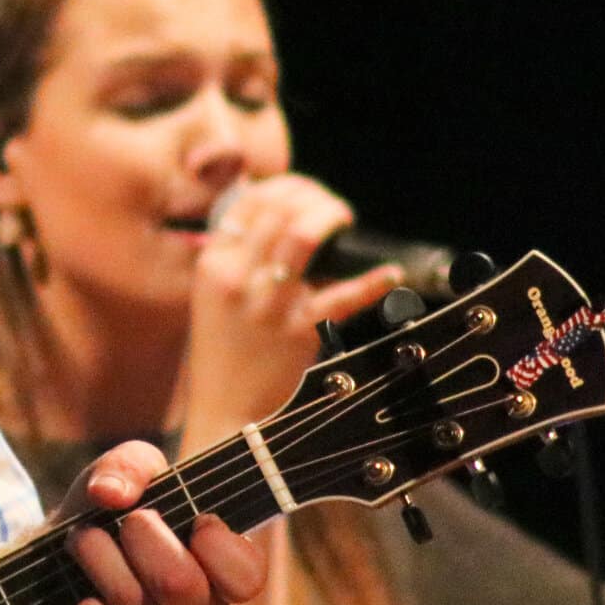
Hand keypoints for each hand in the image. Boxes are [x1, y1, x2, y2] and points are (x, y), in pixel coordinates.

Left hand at [52, 439, 268, 604]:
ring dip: (102, 560)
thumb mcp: (126, 472)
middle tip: (127, 520)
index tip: (198, 520)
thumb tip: (111, 493)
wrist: (58, 553)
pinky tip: (81, 599)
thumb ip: (130, 465)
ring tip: (82, 538)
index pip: (247, 576)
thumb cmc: (113, 511)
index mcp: (216, 563)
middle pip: (183, 587)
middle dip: (143, 539)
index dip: (222, 549)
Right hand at [179, 173, 402, 445]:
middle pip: (278, 209)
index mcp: (213, 265)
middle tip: (335, 210)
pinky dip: (372, 281)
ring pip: (301, 235)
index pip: (250, 201)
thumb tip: (282, 217)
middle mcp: (236, 278)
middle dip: (315, 198)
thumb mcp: (216, 297)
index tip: (308, 193)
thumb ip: (241, 257)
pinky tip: (391, 274)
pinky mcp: (299, 331)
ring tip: (348, 222)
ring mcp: (268, 304)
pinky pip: (343, 297)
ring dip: (331, 216)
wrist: (227, 417)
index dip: (287, 187)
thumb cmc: (226, 355)